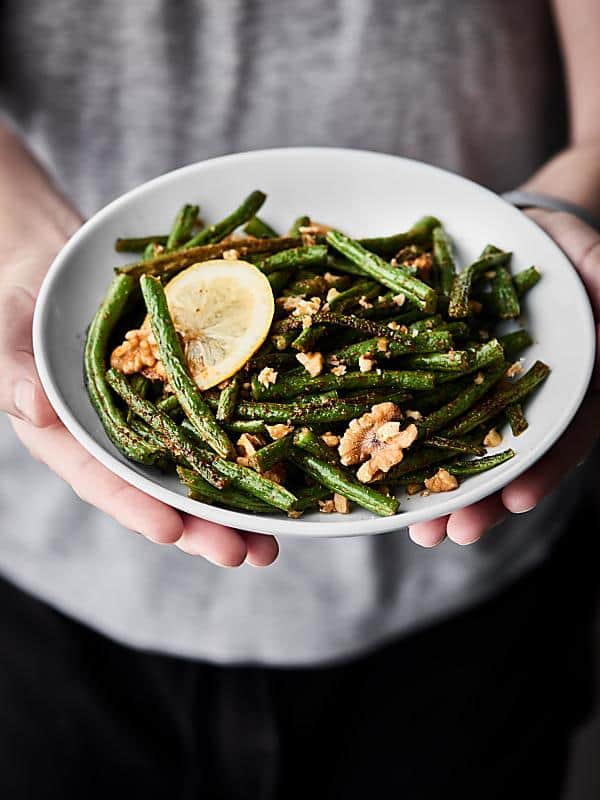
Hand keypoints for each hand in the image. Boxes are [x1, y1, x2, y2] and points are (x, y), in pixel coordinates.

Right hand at [0, 127, 276, 566]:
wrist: (57, 267)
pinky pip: (220, 419)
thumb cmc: (18, 300)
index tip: (170, 530)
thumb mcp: (3, 331)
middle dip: (202, 526)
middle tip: (242, 554)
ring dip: (238, 504)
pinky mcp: (188, 390)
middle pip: (162, 491)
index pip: (102, 480)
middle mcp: (119, 438)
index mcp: (72, 437)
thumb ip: (11, 370)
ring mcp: (158, 416)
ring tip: (275, 538)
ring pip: (199, 468)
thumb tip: (31, 403)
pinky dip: (253, 443)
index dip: (135, 506)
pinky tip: (288, 466)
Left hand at [409, 209, 599, 546]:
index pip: (563, 435)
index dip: (543, 469)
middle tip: (450, 532)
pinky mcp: (442, 371)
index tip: (518, 499)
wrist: (531, 237)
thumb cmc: (577, 257)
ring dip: (436, 485)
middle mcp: (523, 400)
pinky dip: (400, 430)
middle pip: (505, 459)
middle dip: (478, 499)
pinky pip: (418, 402)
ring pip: (460, 444)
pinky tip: (374, 456)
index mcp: (569, 390)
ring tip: (415, 525)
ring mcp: (481, 390)